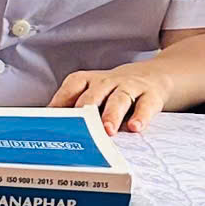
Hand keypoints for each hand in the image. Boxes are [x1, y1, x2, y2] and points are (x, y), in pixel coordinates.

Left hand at [52, 66, 170, 133]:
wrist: (152, 76)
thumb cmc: (114, 91)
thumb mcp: (94, 93)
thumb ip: (76, 107)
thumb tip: (53, 128)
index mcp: (90, 81)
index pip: (73, 86)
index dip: (62, 100)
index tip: (52, 117)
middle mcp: (108, 82)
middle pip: (95, 94)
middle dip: (86, 109)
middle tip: (81, 126)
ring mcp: (130, 87)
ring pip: (119, 99)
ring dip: (112, 114)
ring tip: (108, 130)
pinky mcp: (151, 96)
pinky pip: (146, 105)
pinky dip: (141, 116)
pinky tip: (135, 127)